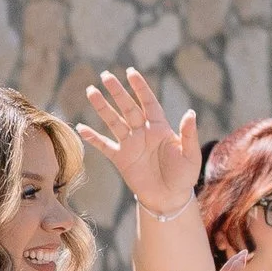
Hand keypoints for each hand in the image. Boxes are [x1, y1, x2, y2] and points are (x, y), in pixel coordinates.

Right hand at [81, 66, 200, 217]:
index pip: (148, 102)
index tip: (131, 72)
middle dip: (117, 92)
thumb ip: (188, 134)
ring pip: (113, 121)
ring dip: (102, 107)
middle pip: (128, 107)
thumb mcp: (190, 155)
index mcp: (160, 128)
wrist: (169, 198)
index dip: (140, 88)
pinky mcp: (121, 158)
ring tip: (91, 91)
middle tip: (105, 75)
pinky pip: (104, 145)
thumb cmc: (183, 176)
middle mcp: (143, 132)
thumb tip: (190, 112)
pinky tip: (81, 127)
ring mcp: (130, 144)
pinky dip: (93, 138)